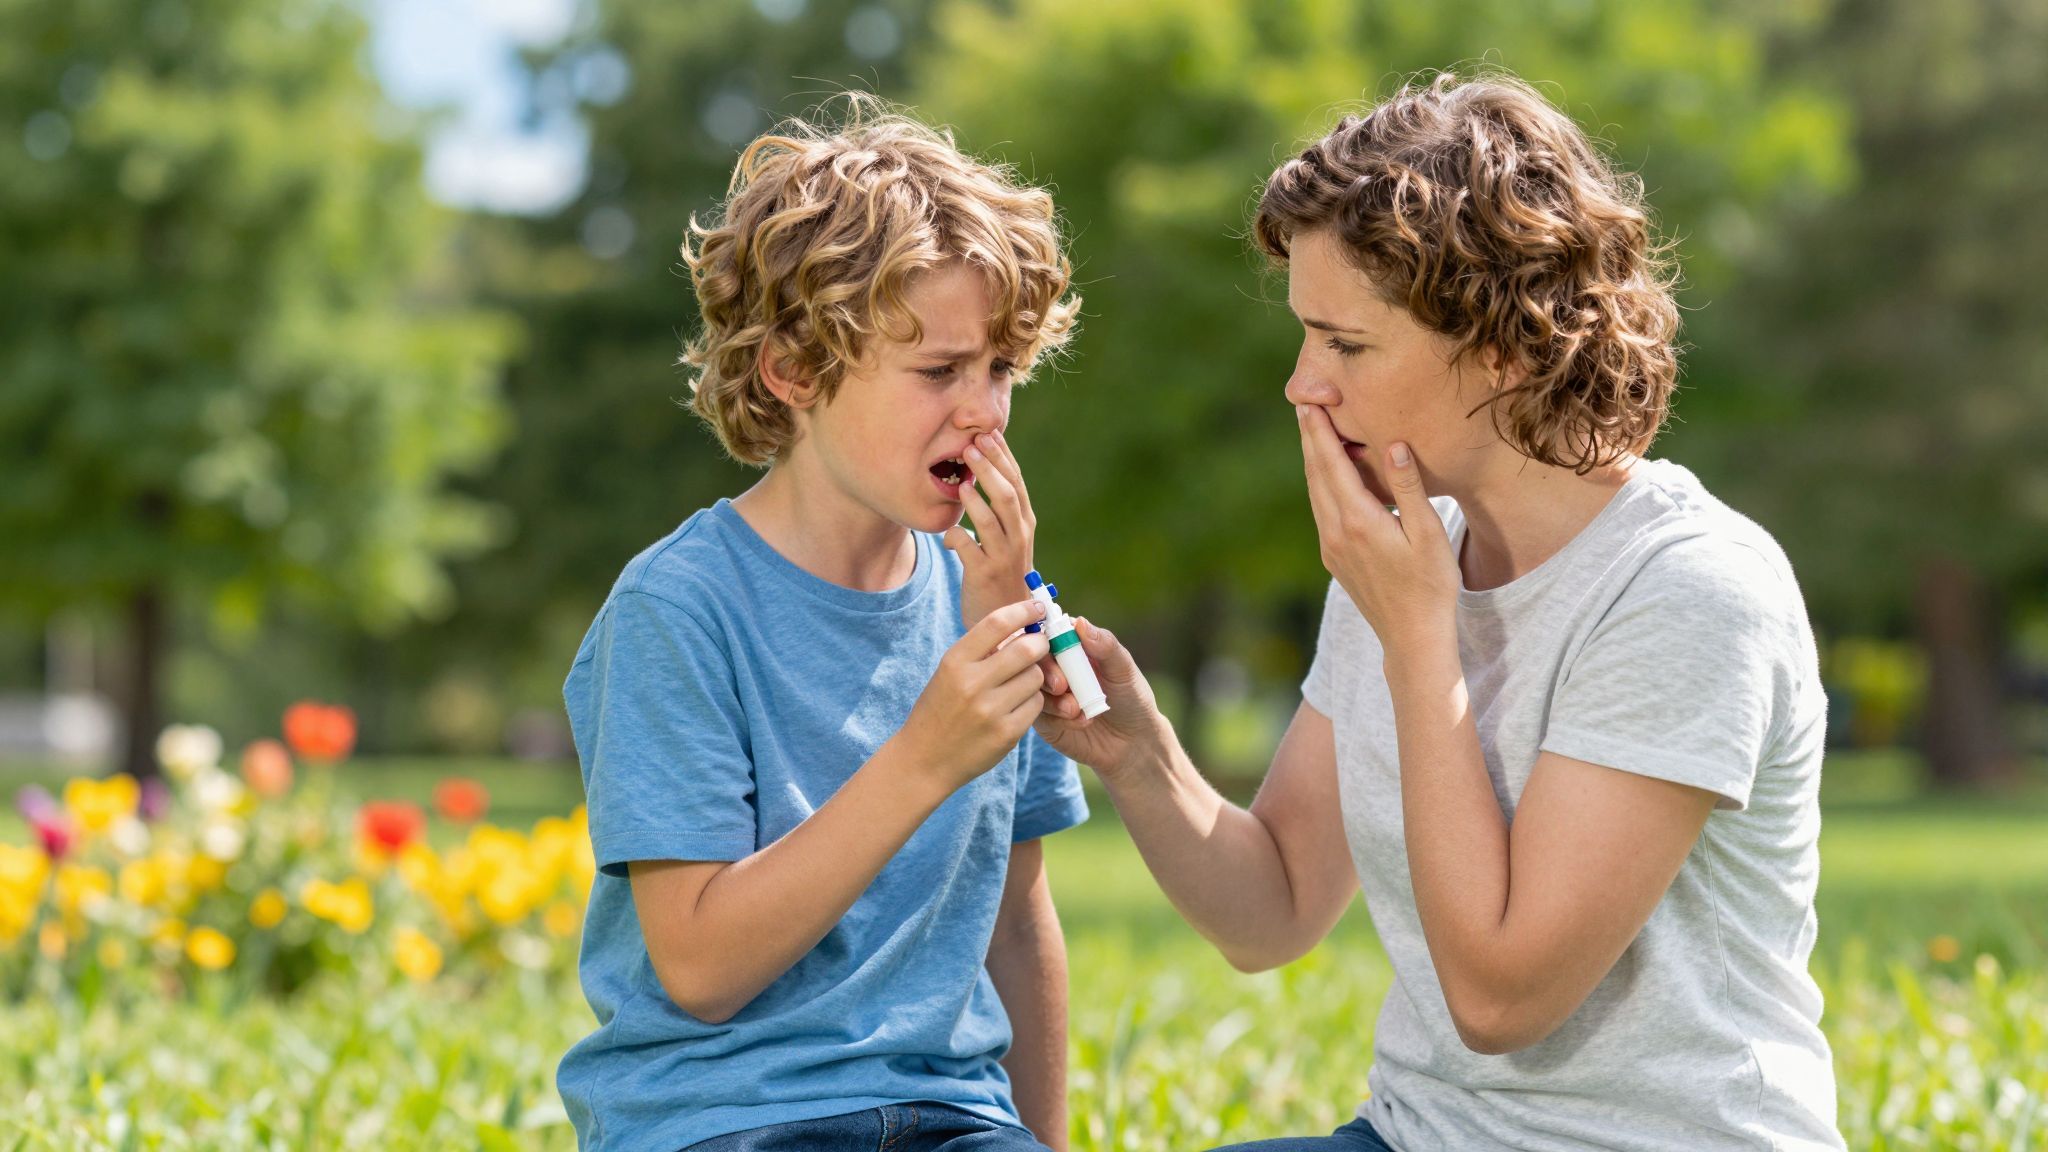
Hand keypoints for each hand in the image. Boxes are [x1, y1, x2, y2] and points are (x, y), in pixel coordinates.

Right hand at [896, 599, 1052, 793]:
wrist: (924, 760)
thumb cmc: (940, 709)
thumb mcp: (949, 673)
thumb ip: (981, 650)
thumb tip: (1022, 624)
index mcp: (954, 661)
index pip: (997, 623)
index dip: (1023, 610)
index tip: (1037, 607)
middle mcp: (971, 683)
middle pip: (1027, 648)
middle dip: (1040, 643)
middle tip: (1040, 645)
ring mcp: (990, 710)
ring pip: (1036, 677)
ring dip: (1035, 676)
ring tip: (1020, 683)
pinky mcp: (1006, 734)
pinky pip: (1036, 706)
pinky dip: (1033, 703)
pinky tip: (1017, 707)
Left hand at [943, 427, 1068, 696]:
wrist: (1010, 625)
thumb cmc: (1002, 578)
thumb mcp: (1005, 541)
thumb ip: (995, 510)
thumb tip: (977, 473)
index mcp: (1024, 525)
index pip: (1017, 483)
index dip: (1004, 458)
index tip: (989, 433)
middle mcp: (1019, 539)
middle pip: (1008, 496)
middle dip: (992, 468)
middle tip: (973, 445)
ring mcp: (1004, 558)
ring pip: (993, 520)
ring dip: (977, 497)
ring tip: (963, 478)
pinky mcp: (983, 576)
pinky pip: (969, 549)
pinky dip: (958, 535)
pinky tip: (948, 528)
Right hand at [1031, 616, 1172, 781]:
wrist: (1133, 742)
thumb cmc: (1131, 698)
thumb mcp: (1123, 669)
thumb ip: (1105, 645)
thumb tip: (1080, 622)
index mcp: (1072, 646)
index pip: (1049, 632)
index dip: (1046, 638)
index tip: (1052, 648)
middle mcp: (1055, 666)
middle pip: (1032, 658)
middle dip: (1046, 670)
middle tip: (1062, 686)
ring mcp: (1047, 693)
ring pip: (1030, 687)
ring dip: (1053, 698)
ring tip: (1077, 709)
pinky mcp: (1044, 719)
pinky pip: (1038, 713)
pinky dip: (1058, 717)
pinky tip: (1081, 722)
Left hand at [1296, 405, 1460, 656]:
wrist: (1412, 637)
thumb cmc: (1430, 585)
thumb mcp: (1428, 533)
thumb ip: (1408, 487)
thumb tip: (1393, 445)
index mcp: (1357, 521)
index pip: (1331, 464)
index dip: (1319, 431)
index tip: (1309, 402)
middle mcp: (1335, 532)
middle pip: (1315, 474)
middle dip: (1310, 438)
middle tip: (1304, 405)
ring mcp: (1330, 547)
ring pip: (1315, 493)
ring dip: (1314, 461)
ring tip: (1314, 432)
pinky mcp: (1334, 558)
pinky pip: (1321, 511)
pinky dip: (1322, 485)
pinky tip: (1329, 476)